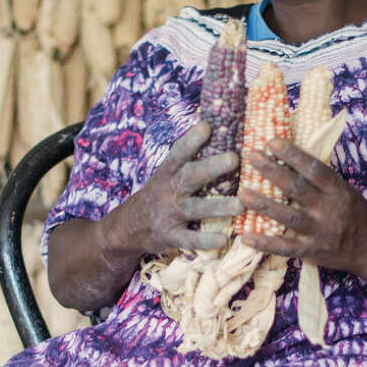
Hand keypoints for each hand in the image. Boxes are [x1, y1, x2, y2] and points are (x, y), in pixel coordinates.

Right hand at [113, 120, 242, 256]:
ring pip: (195, 208)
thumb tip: (212, 128)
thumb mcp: (166, 176)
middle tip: (234, 158)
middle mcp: (168, 191)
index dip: (192, 139)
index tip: (207, 125)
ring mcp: (169, 214)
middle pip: (191, 176)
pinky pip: (190, 239)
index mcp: (168, 173)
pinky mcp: (170, 236)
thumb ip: (186, 160)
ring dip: (218, 206)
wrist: (126, 228)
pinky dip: (206, 240)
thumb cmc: (158, 196)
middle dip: (212, 167)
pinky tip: (223, 240)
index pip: (179, 152)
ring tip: (240, 205)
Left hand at [238, 138, 366, 275]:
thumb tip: (290, 158)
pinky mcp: (312, 252)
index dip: (293, 155)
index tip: (272, 142)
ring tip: (243, 194)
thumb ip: (321, 180)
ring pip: (288, 217)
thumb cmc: (357, 215)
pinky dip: (265, 243)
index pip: (314, 169)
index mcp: (338, 191)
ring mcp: (320, 232)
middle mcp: (329, 210)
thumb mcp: (346, 191)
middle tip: (251, 157)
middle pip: (297, 189)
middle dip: (272, 171)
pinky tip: (246, 237)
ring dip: (264, 205)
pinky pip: (285, 248)